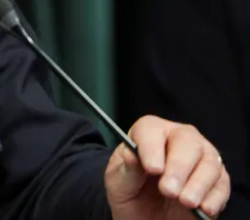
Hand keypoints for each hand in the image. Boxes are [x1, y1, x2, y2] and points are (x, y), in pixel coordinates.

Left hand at [105, 115, 228, 218]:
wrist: (144, 215)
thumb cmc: (130, 191)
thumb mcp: (118, 182)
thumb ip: (126, 169)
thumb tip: (132, 156)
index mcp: (149, 133)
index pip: (151, 129)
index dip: (152, 147)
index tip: (152, 168)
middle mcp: (178, 138)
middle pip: (187, 141)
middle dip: (179, 167)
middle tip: (168, 190)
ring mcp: (201, 158)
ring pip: (209, 161)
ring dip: (198, 184)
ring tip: (185, 202)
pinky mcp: (216, 180)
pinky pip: (222, 183)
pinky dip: (214, 197)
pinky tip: (203, 208)